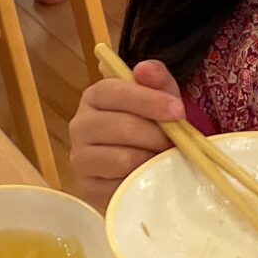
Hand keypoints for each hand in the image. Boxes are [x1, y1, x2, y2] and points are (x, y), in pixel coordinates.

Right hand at [69, 60, 181, 209]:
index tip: (177, 110)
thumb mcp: (160, 101)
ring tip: (161, 158)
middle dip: (156, 135)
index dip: (148, 100)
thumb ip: (157, 80)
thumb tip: (145, 69)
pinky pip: (120, 185)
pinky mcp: (87, 188)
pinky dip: (141, 182)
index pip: (115, 92)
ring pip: (123, 158)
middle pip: (121, 127)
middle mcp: (80, 125)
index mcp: (95, 97)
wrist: (142, 170)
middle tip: (174, 142)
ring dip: (151, 159)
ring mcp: (80, 158)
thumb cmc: (150, 130)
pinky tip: (148, 176)